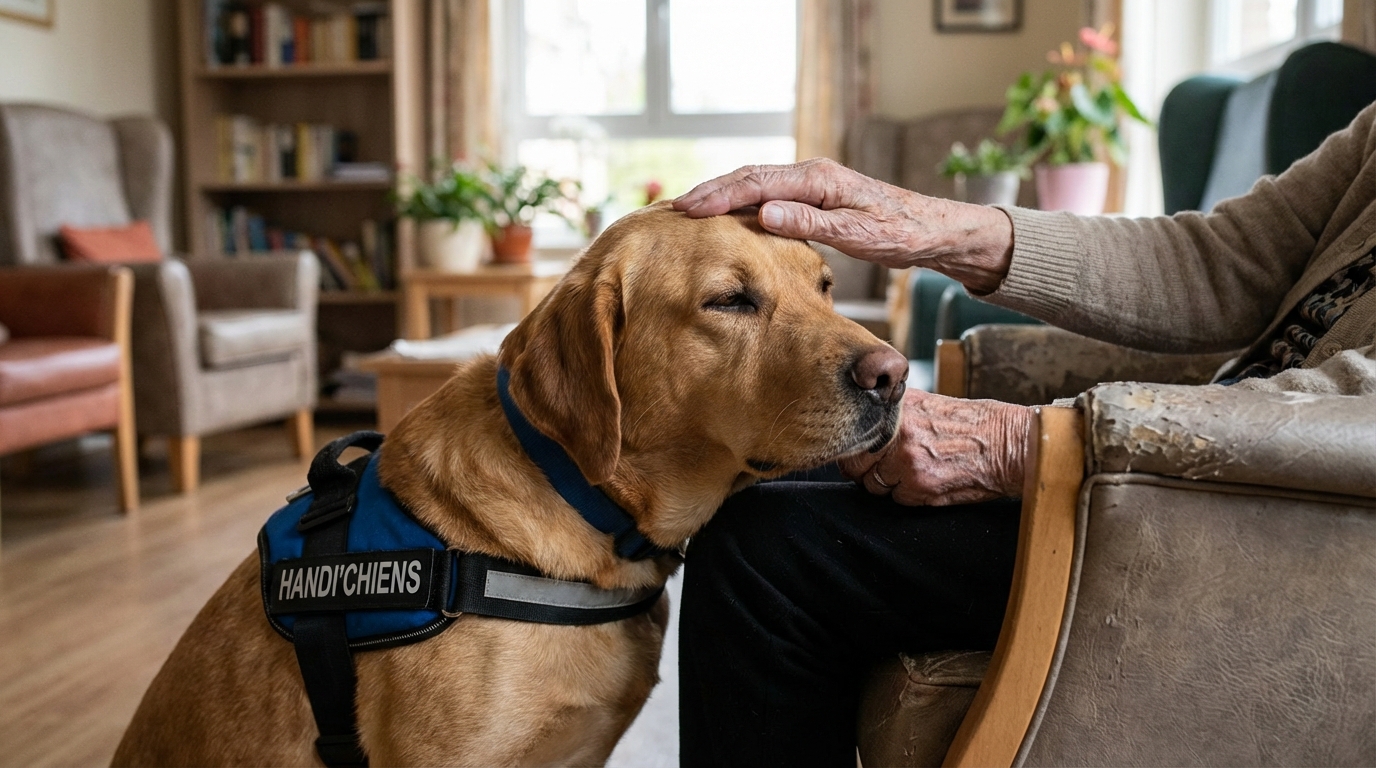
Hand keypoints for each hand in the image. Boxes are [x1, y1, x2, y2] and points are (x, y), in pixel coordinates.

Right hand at [672, 158, 1014, 292]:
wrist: (931, 229)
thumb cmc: (898, 234)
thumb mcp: (856, 234)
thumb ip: (808, 222)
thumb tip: (763, 212)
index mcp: (817, 180)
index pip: (756, 184)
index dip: (718, 196)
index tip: (687, 209)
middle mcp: (811, 174)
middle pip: (749, 176)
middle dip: (710, 191)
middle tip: (672, 208)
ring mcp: (811, 182)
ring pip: (756, 183)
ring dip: (721, 194)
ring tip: (689, 208)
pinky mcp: (813, 195)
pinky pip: (768, 193)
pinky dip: (740, 201)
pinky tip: (726, 215)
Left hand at [839, 389, 1031, 505]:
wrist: (1008, 444)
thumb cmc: (974, 424)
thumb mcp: (931, 404)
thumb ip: (897, 414)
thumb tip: (866, 426)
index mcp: (898, 408)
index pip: (855, 434)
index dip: (856, 449)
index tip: (862, 453)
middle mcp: (897, 430)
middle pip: (855, 463)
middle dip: (865, 470)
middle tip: (882, 470)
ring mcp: (906, 459)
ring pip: (874, 485)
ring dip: (889, 485)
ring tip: (915, 473)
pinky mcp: (919, 484)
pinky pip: (898, 499)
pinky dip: (910, 496)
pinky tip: (931, 482)